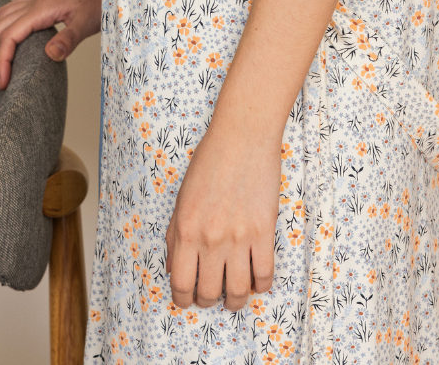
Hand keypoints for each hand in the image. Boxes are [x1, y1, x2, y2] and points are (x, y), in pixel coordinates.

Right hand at [0, 0, 101, 89]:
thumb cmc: (99, 0)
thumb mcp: (87, 23)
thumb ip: (69, 39)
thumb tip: (50, 55)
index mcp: (41, 9)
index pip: (9, 35)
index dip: (2, 60)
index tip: (4, 82)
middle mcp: (34, 3)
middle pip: (0, 29)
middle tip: (0, 81)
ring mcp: (36, 0)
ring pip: (2, 18)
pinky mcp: (41, 2)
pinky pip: (11, 11)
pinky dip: (1, 25)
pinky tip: (4, 34)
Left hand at [165, 108, 280, 312]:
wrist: (242, 137)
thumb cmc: (209, 162)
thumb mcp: (182, 197)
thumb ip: (174, 235)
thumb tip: (174, 268)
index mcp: (185, 229)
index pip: (180, 283)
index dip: (182, 300)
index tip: (187, 300)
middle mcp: (210, 238)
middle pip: (208, 293)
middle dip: (208, 301)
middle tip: (212, 295)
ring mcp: (238, 237)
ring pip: (238, 291)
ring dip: (235, 301)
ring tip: (235, 296)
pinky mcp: (263, 232)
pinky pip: (264, 275)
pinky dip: (260, 285)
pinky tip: (256, 280)